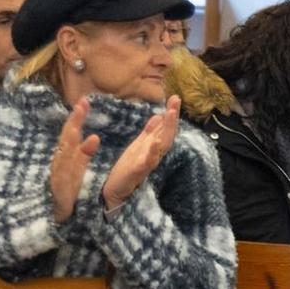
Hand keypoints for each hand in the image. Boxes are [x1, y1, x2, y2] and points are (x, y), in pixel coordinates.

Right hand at [50, 96, 99, 222]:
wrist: (55, 215)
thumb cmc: (67, 190)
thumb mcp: (76, 169)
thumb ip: (83, 153)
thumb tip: (93, 137)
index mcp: (64, 156)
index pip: (69, 133)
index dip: (76, 117)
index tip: (83, 101)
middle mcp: (60, 162)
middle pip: (65, 139)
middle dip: (73, 122)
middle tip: (82, 105)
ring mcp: (59, 176)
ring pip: (65, 156)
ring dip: (73, 142)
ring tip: (82, 128)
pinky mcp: (62, 190)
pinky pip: (69, 177)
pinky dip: (75, 168)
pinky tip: (82, 161)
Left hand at [102, 96, 180, 210]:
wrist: (113, 191)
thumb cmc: (125, 170)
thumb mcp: (137, 147)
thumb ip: (148, 133)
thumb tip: (157, 116)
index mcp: (151, 148)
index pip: (165, 129)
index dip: (171, 114)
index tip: (175, 97)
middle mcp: (152, 155)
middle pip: (167, 136)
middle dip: (172, 119)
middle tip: (176, 101)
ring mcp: (145, 165)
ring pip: (160, 148)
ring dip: (166, 131)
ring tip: (168, 115)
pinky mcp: (135, 173)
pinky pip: (145, 163)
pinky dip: (151, 153)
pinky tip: (155, 143)